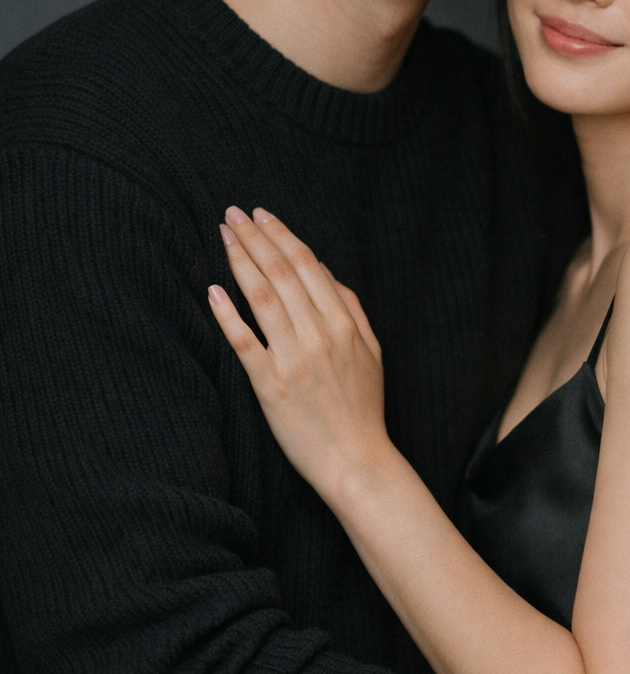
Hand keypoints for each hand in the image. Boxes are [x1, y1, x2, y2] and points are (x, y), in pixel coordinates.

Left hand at [209, 207, 392, 492]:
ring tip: (223, 236)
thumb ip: (351, 308)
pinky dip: (228, 314)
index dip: (281, 235)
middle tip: (232, 214)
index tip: (261, 215)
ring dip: (240, 262)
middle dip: (254, 238)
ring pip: (262, 298)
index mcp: (344, 323)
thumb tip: (324, 271)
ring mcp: (293, 359)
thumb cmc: (363, 407)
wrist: (356, 460)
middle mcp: (319, 335)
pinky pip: (244, 342)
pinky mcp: (270, 386)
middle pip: (281, 273)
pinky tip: (213, 290)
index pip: (307, 265)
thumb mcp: (372, 351)